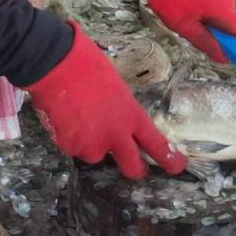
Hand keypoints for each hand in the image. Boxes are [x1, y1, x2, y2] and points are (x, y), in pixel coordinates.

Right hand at [25, 24, 185, 178]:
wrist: (57, 65)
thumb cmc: (88, 67)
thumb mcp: (117, 88)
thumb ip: (122, 111)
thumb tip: (119, 121)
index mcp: (132, 116)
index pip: (157, 144)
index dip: (169, 159)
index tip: (177, 166)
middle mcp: (115, 135)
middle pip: (132, 167)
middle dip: (135, 170)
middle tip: (134, 167)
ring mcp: (92, 144)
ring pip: (96, 156)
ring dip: (92, 144)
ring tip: (81, 117)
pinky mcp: (70, 147)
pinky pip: (74, 148)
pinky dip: (71, 139)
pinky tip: (66, 118)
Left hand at [139, 0, 235, 62]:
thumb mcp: (185, 26)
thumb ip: (206, 42)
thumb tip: (223, 57)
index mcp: (223, 10)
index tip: (223, 46)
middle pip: (230, 20)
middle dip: (216, 27)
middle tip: (193, 24)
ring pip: (222, 8)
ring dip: (210, 13)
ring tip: (188, 7)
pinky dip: (207, 0)